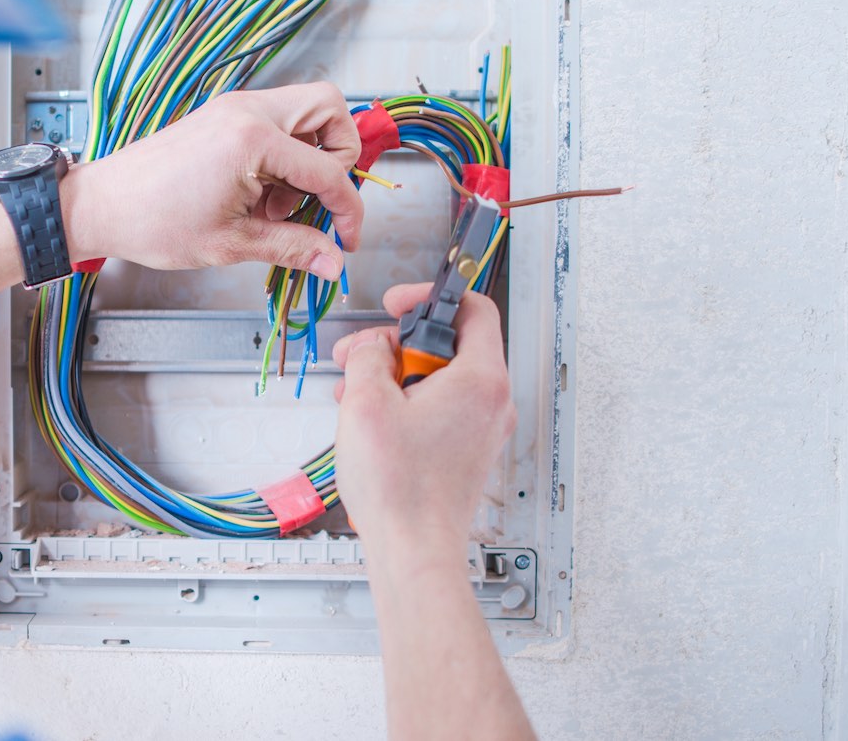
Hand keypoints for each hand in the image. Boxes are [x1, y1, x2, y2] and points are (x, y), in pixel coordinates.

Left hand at [63, 82, 362, 278]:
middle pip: (330, 109)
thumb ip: (292, 248)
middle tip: (319, 200)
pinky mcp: (224, 116)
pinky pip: (277, 124)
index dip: (347, 210)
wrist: (102, 205)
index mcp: (253, 139)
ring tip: (279, 206)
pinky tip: (261, 195)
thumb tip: (333, 262)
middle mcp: (248, 111)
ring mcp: (235, 108)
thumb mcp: (232, 243)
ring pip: (305, 112)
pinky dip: (285, 155)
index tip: (345, 240)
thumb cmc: (152, 221)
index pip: (330, 169)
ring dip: (311, 157)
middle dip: (340, 156)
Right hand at [331, 283, 516, 551]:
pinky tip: (371, 420)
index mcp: (481, 379)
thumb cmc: (400, 489)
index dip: (430, 297)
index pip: (473, 308)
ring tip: (355, 393)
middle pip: (448, 344)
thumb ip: (368, 356)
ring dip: (394, 376)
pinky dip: (406, 403)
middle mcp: (491, 402)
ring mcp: (482, 429)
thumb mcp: (366, 401)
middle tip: (360, 356)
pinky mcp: (467, 451)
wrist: (414, 549)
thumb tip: (371, 348)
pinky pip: (439, 408)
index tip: (396, 306)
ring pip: (439, 378)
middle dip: (396, 344)